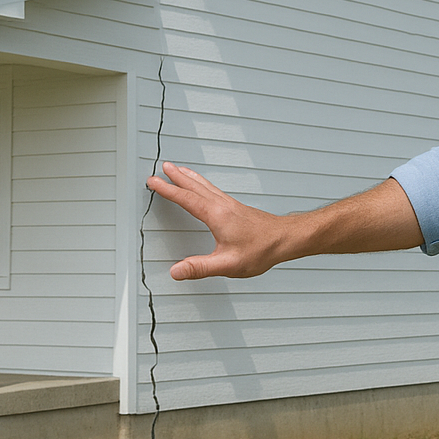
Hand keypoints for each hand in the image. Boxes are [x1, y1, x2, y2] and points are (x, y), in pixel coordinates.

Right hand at [146, 161, 289, 279]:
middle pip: (194, 186)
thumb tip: (176, 271)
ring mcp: (230, 204)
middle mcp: (222, 205)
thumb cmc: (261, 249)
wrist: (285, 239)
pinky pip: (213, 190)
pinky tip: (204, 188)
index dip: (167, 189)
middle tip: (163, 167)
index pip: (186, 199)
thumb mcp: (228, 264)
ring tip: (179, 169)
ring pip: (205, 185)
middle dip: (176, 176)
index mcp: (216, 215)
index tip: (153, 181)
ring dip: (189, 176)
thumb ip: (200, 268)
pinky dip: (202, 183)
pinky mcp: (236, 207)